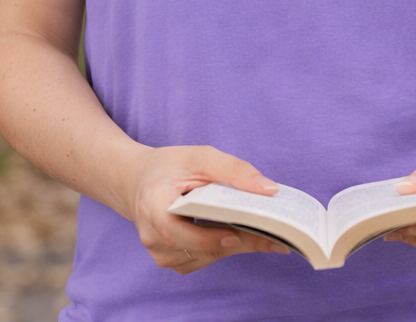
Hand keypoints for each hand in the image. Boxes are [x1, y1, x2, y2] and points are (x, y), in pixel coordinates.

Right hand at [126, 145, 290, 273]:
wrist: (139, 180)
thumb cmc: (170, 166)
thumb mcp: (200, 156)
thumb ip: (233, 170)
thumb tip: (268, 190)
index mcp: (153, 206)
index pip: (179, 231)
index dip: (210, 237)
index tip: (241, 234)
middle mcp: (152, 235)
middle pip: (199, 248)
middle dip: (239, 242)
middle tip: (275, 237)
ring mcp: (159, 252)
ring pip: (204, 257)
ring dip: (235, 246)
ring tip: (266, 234)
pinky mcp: (170, 258)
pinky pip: (202, 259)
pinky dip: (223, 248)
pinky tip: (242, 234)